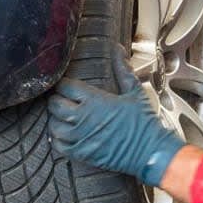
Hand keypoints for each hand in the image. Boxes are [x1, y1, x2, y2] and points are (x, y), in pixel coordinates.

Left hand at [47, 46, 185, 186]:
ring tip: (63, 117)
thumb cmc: (143, 123)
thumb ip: (122, 69)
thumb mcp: (134, 92)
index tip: (67, 85)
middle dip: (56, 100)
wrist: (149, 151)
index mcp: (94, 100)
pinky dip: (58, 139)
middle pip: (55, 104)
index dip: (64, 84)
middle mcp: (83, 118)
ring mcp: (80, 137)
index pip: (65, 86)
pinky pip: (58, 145)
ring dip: (56, 119)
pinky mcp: (81, 153)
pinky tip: (65, 134)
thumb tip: (117, 49)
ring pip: (53, 125)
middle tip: (62, 100)